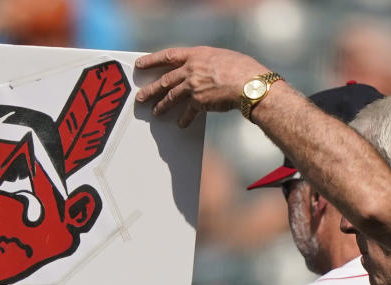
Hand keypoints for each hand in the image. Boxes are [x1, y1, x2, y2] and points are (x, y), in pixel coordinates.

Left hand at [135, 47, 269, 126]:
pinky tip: (180, 124)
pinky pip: (187, 112)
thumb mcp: (221, 57)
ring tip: (155, 112)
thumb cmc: (242, 69)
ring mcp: (193, 85)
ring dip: (161, 105)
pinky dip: (184, 119)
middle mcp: (191, 69)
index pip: (168, 56)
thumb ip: (207, 63)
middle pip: (164, 80)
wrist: (249, 83)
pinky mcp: (198, 101)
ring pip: (170, 96)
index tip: (140, 64)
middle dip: (151, 89)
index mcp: (196, 55)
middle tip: (141, 96)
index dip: (152, 60)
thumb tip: (204, 70)